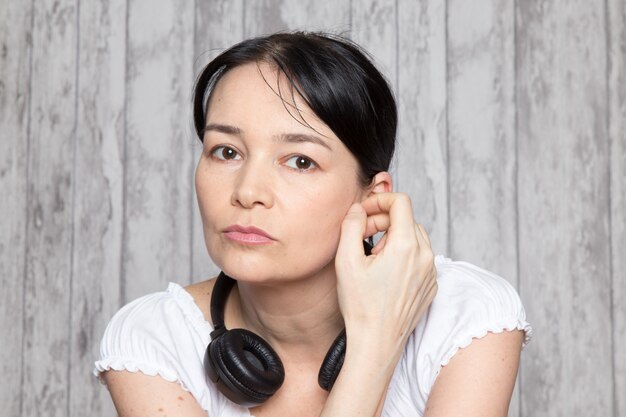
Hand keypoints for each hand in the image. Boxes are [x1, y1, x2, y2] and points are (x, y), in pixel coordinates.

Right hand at [335, 192, 437, 360]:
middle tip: (361, 236)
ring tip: (373, 257)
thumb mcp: (347, 261)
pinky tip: (385, 272)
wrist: (376, 342)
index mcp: (407, 246)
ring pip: (415, 237)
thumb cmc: (361, 306)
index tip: (364, 213)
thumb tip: (358, 209)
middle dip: (383, 220)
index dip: (379, 200)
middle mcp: (425, 256)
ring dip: (393, 237)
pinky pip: (420, 257)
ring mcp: (431, 272)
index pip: (401, 202)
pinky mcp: (431, 285)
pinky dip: (403, 255)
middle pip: (407, 219)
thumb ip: (351, 226)